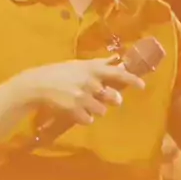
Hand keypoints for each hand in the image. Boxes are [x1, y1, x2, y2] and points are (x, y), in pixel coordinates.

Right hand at [23, 56, 145, 125]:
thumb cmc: (60, 72)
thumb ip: (99, 64)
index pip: (118, 73)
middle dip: (112, 100)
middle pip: (113, 97)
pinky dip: (84, 118)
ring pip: (101, 111)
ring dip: (95, 109)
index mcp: (92, 69)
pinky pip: (89, 120)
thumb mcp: (80, 65)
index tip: (143, 85)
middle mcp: (90, 82)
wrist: (37, 84)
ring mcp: (83, 97)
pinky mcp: (74, 110)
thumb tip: (117, 59)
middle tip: (105, 98)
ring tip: (83, 104)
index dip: (132, 79)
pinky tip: (75, 111)